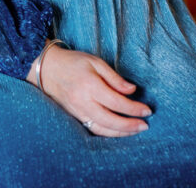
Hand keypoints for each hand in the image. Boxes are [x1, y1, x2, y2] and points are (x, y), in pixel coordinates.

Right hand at [35, 43, 150, 136]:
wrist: (47, 69)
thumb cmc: (73, 62)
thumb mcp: (95, 62)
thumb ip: (114, 78)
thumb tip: (132, 90)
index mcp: (90, 85)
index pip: (117, 102)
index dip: (134, 108)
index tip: (147, 110)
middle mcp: (83, 101)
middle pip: (110, 120)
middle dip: (130, 125)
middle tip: (145, 125)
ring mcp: (77, 111)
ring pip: (102, 129)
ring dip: (120, 133)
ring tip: (135, 131)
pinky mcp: (74, 116)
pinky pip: (93, 129)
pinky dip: (107, 133)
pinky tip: (118, 131)